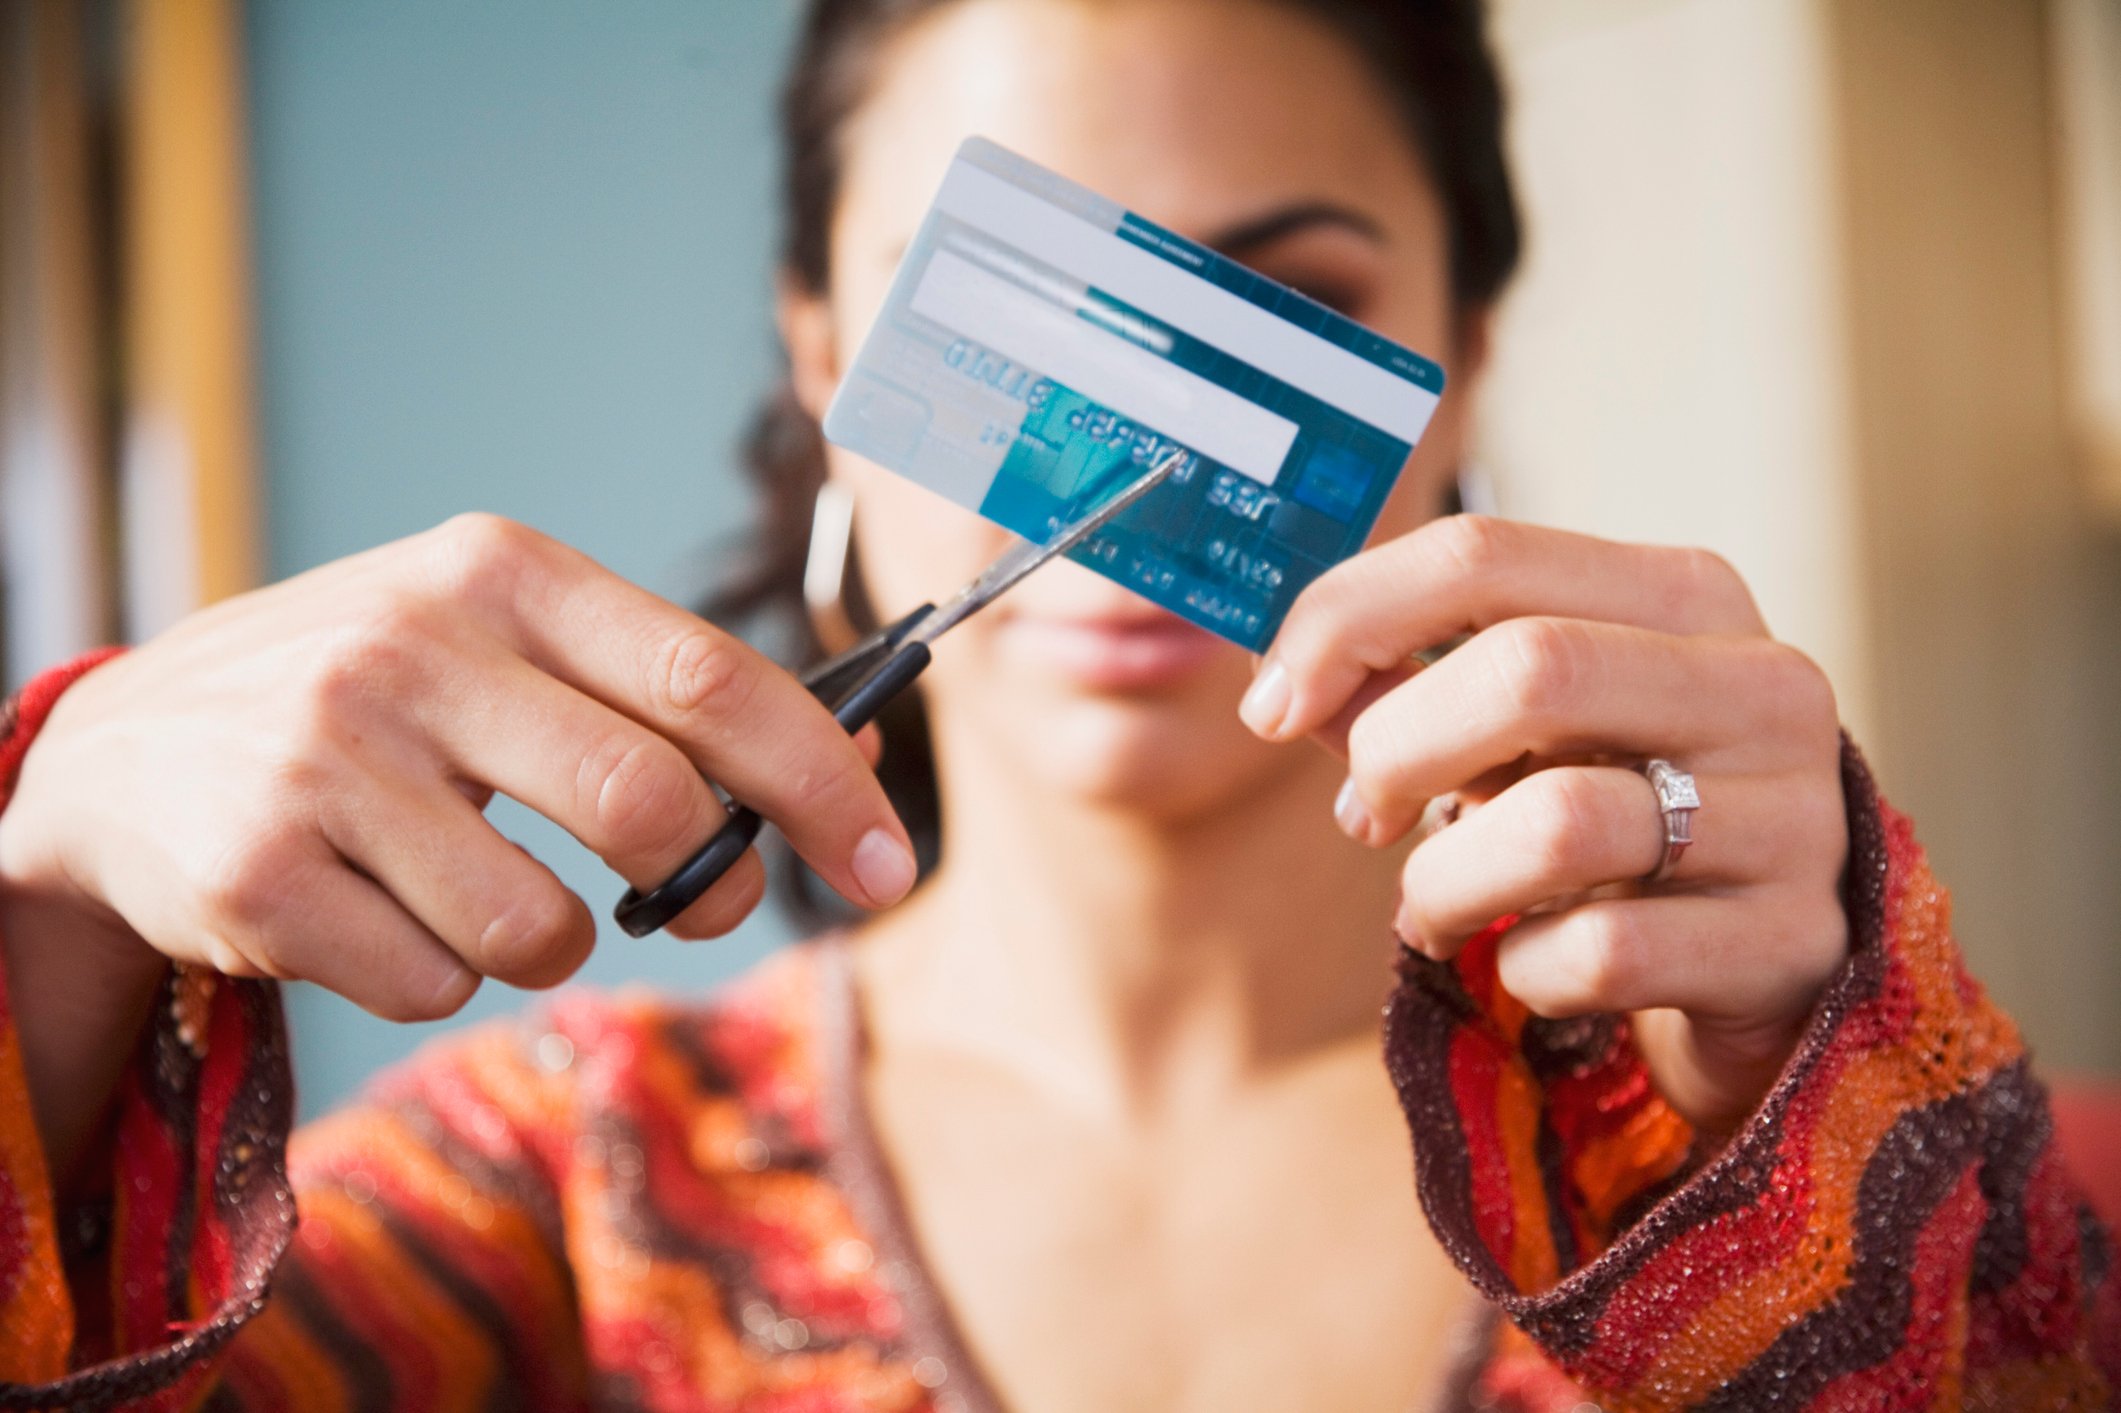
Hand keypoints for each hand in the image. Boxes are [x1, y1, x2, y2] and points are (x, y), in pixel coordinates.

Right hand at [0, 514, 913, 1023]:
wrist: (126, 755)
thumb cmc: (374, 702)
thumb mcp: (502, 645)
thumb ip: (656, 695)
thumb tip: (844, 761)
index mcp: (500, 573)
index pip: (710, 675)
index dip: (820, 780)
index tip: (889, 859)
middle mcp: (411, 648)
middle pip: (649, 808)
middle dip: (709, 884)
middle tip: (701, 904)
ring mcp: (325, 762)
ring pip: (546, 928)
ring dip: (555, 939)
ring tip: (481, 889)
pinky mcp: (258, 876)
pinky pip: (438, 984)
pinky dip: (443, 974)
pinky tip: (381, 912)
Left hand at [1243, 516, 1848, 1133]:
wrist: (1779, 967)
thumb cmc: (1621, 819)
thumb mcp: (1528, 735)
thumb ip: (1411, 692)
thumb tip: (1280, 685)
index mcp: (1685, 596)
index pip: (1484, 556)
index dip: (1347, 619)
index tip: (1269, 700)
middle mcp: (1760, 685)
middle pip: (1527, 670)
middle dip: (1397, 749)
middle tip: (1365, 814)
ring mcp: (1795, 816)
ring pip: (1557, 824)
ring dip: (1446, 882)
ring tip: (1434, 907)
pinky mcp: (1794, 944)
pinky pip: (1599, 953)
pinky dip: (1524, 969)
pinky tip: (1533, 965)